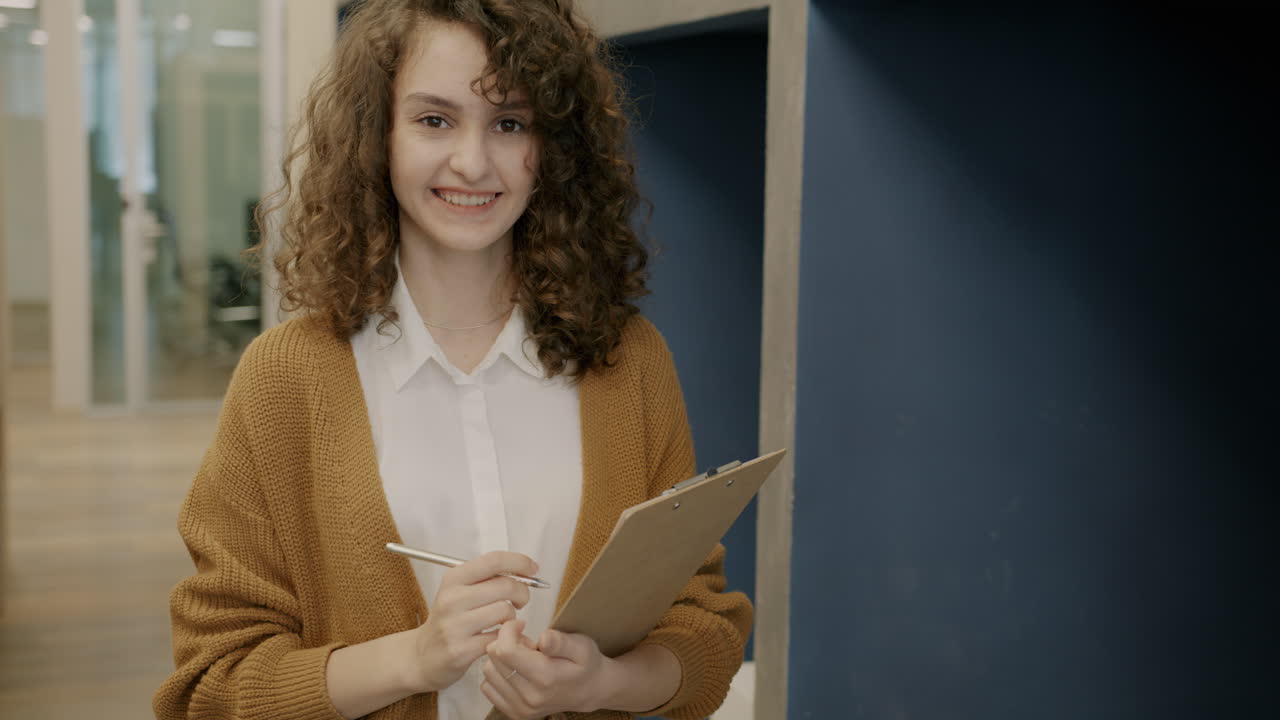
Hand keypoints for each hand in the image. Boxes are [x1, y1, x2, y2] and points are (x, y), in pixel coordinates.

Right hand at [407, 551, 537, 692]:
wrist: (422, 657)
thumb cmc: (449, 621)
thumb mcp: (459, 591)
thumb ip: (488, 578)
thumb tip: (526, 570)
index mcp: (453, 579)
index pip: (493, 560)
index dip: (520, 562)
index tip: (532, 569)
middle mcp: (452, 599)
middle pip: (505, 585)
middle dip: (522, 592)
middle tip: (520, 601)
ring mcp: (455, 625)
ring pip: (505, 611)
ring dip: (513, 617)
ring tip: (504, 621)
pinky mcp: (460, 650)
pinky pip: (499, 637)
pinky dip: (507, 637)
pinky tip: (500, 637)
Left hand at [480, 620, 612, 718]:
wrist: (590, 691)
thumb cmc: (585, 664)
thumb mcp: (581, 646)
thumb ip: (561, 642)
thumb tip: (543, 638)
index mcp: (545, 677)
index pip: (505, 650)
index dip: (508, 630)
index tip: (521, 625)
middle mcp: (530, 697)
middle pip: (493, 658)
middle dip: (506, 642)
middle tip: (526, 642)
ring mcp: (521, 708)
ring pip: (488, 671)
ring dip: (501, 658)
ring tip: (523, 657)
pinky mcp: (514, 713)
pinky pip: (488, 687)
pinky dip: (497, 673)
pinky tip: (516, 669)